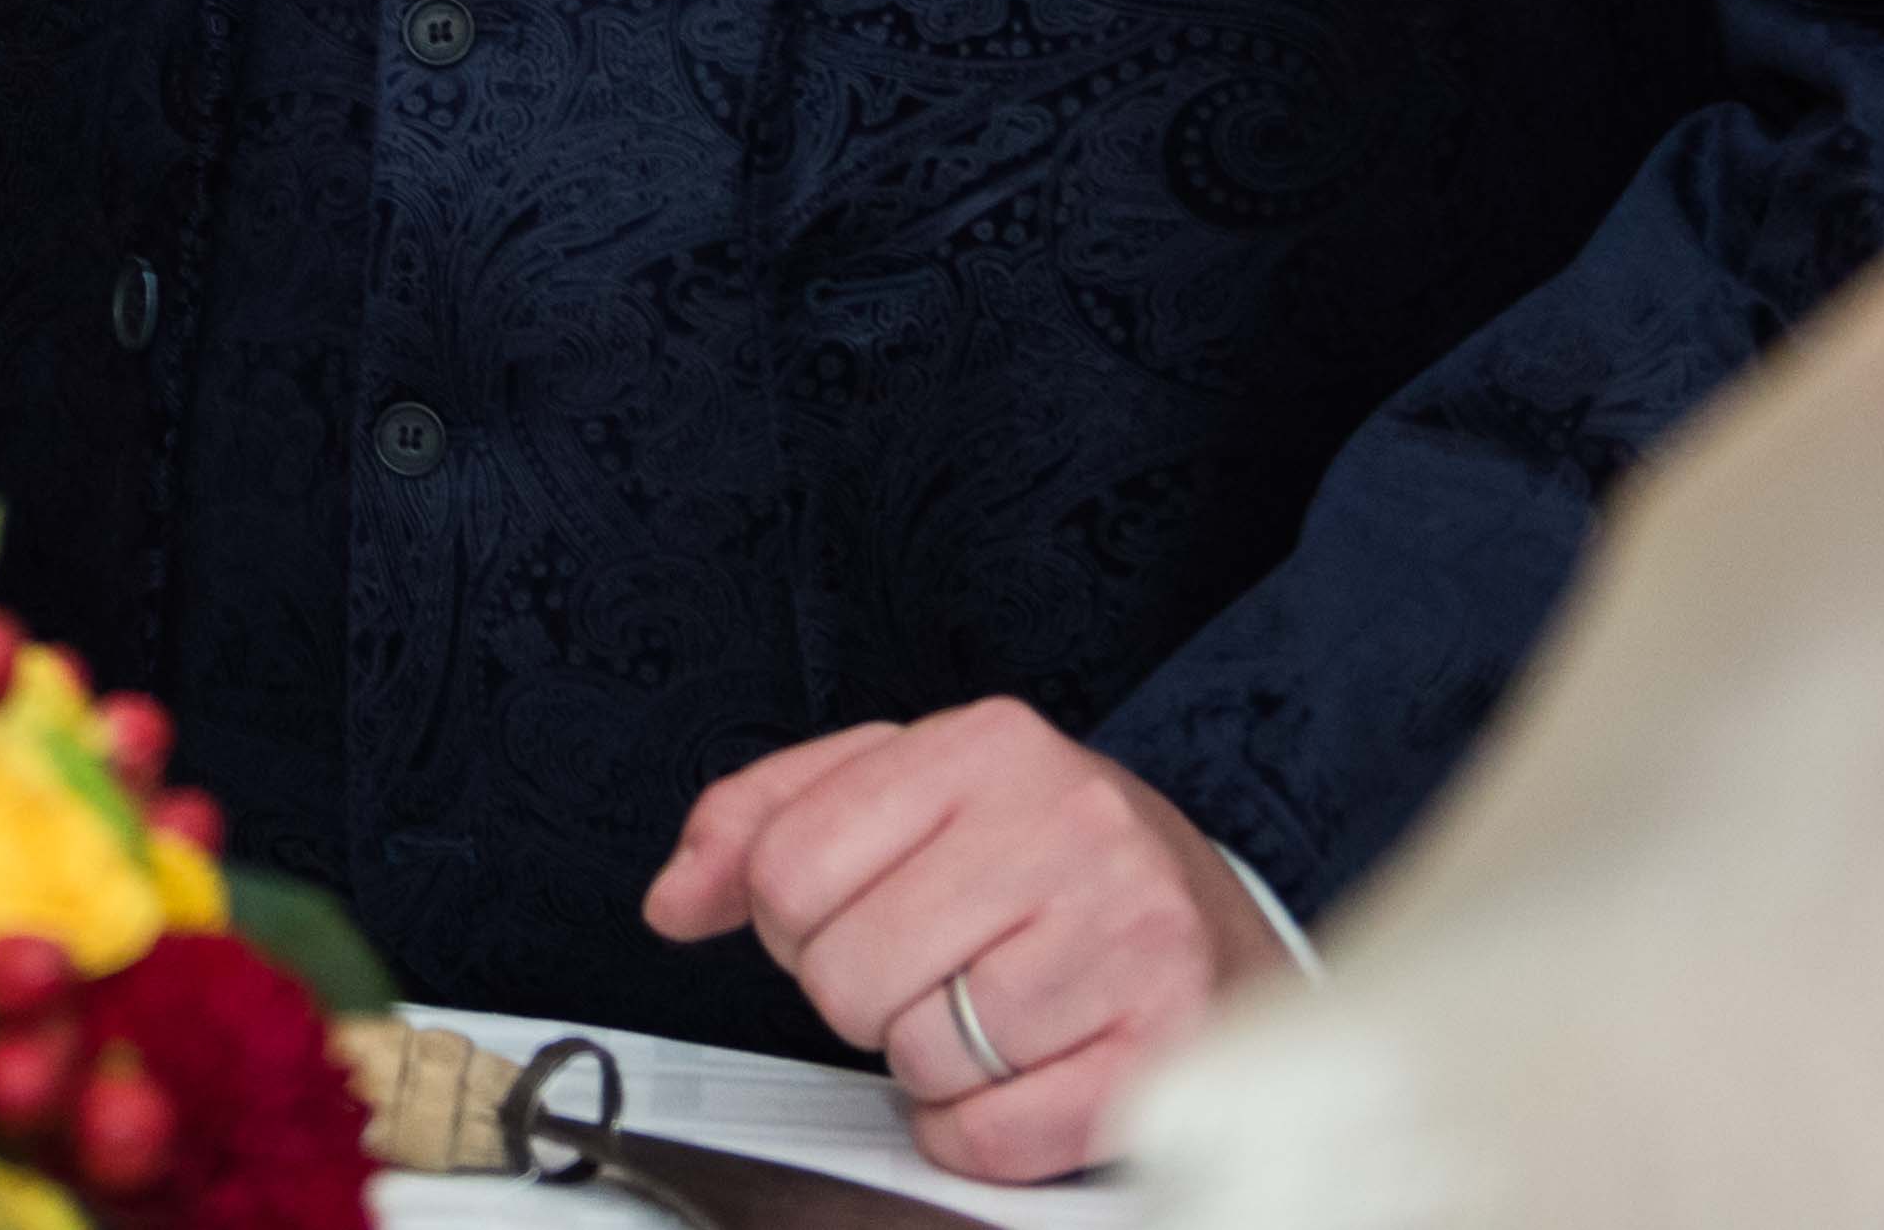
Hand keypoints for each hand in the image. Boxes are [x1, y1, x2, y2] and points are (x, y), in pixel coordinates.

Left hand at [641, 699, 1282, 1181]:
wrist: (1209, 915)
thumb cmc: (1038, 851)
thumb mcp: (899, 789)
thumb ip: (764, 821)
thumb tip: (674, 899)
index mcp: (986, 747)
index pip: (788, 866)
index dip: (788, 919)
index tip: (843, 912)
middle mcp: (1066, 826)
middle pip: (845, 972)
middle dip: (858, 992)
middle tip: (922, 968)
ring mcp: (1125, 938)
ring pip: (919, 1058)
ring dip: (927, 1060)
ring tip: (980, 1009)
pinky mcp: (1162, 1048)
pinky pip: (995, 1136)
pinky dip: (978, 1130)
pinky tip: (1013, 1074)